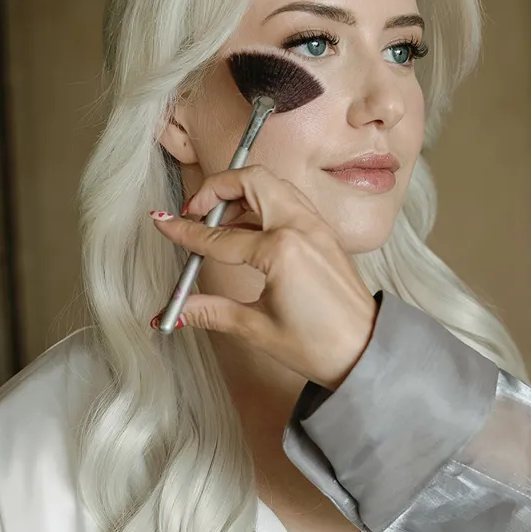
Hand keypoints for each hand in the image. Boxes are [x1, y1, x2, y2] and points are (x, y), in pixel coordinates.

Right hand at [150, 166, 377, 387]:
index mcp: (282, 250)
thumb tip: (175, 311)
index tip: (163, 226)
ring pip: (272, 185)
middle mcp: (301, 227)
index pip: (221, 236)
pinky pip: (288, 202)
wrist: (366, 352)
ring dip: (241, 193)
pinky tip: (246, 232)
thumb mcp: (257, 328)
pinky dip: (262, 205)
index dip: (186, 233)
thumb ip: (213, 311)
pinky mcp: (324, 233)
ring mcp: (317, 226)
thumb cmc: (319, 346)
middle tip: (195, 212)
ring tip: (218, 223)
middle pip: (251, 180)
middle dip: (217, 188)